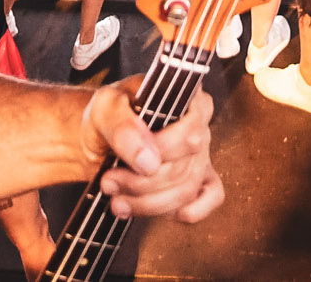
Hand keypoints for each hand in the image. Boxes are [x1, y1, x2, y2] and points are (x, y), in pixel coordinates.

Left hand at [82, 79, 224, 223]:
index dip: (159, 152)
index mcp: (187, 98)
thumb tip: (149, 161)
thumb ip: (123, 127)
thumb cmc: (107, 116)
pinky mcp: (201, 179)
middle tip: (108, 181)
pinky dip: (184, 211)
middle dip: (140, 182)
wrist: (100, 140)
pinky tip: (156, 212)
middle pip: (184, 167)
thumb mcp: (105, 109)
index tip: (120, 161)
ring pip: (187, 190)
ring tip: (116, 199)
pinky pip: (211, 199)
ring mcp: (203, 154)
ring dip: (148, 203)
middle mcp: (201, 126)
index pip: (189, 132)